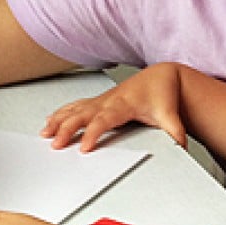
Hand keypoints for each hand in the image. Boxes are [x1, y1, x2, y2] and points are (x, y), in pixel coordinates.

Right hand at [41, 62, 187, 150]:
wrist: (160, 77)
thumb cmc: (162, 93)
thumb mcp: (170, 114)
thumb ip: (175, 131)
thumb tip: (180, 147)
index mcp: (124, 105)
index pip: (105, 120)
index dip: (93, 133)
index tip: (84, 147)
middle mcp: (109, 101)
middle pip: (83, 115)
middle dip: (67, 128)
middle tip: (55, 144)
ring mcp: (101, 100)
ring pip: (75, 109)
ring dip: (59, 120)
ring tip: (45, 134)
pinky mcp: (98, 101)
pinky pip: (75, 106)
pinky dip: (61, 113)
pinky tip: (50, 122)